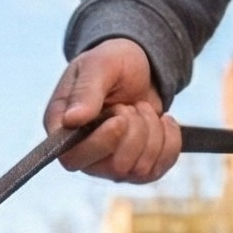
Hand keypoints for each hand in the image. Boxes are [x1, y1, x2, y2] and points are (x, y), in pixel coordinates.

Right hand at [45, 38, 181, 182]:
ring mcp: (109, 164)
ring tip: (142, 109)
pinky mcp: (135, 166)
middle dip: (136, 131)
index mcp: (63, 131)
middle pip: (115, 167)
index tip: (120, 117)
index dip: (102, 143)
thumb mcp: (99, 66)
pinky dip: (170, 141)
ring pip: (139, 169)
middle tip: (130, 106)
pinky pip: (159, 169)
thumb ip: (86, 91)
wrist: (139, 67)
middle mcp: (83, 154)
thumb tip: (71, 120)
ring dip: (152, 132)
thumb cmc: (112, 63)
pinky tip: (163, 121)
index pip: (73, 159)